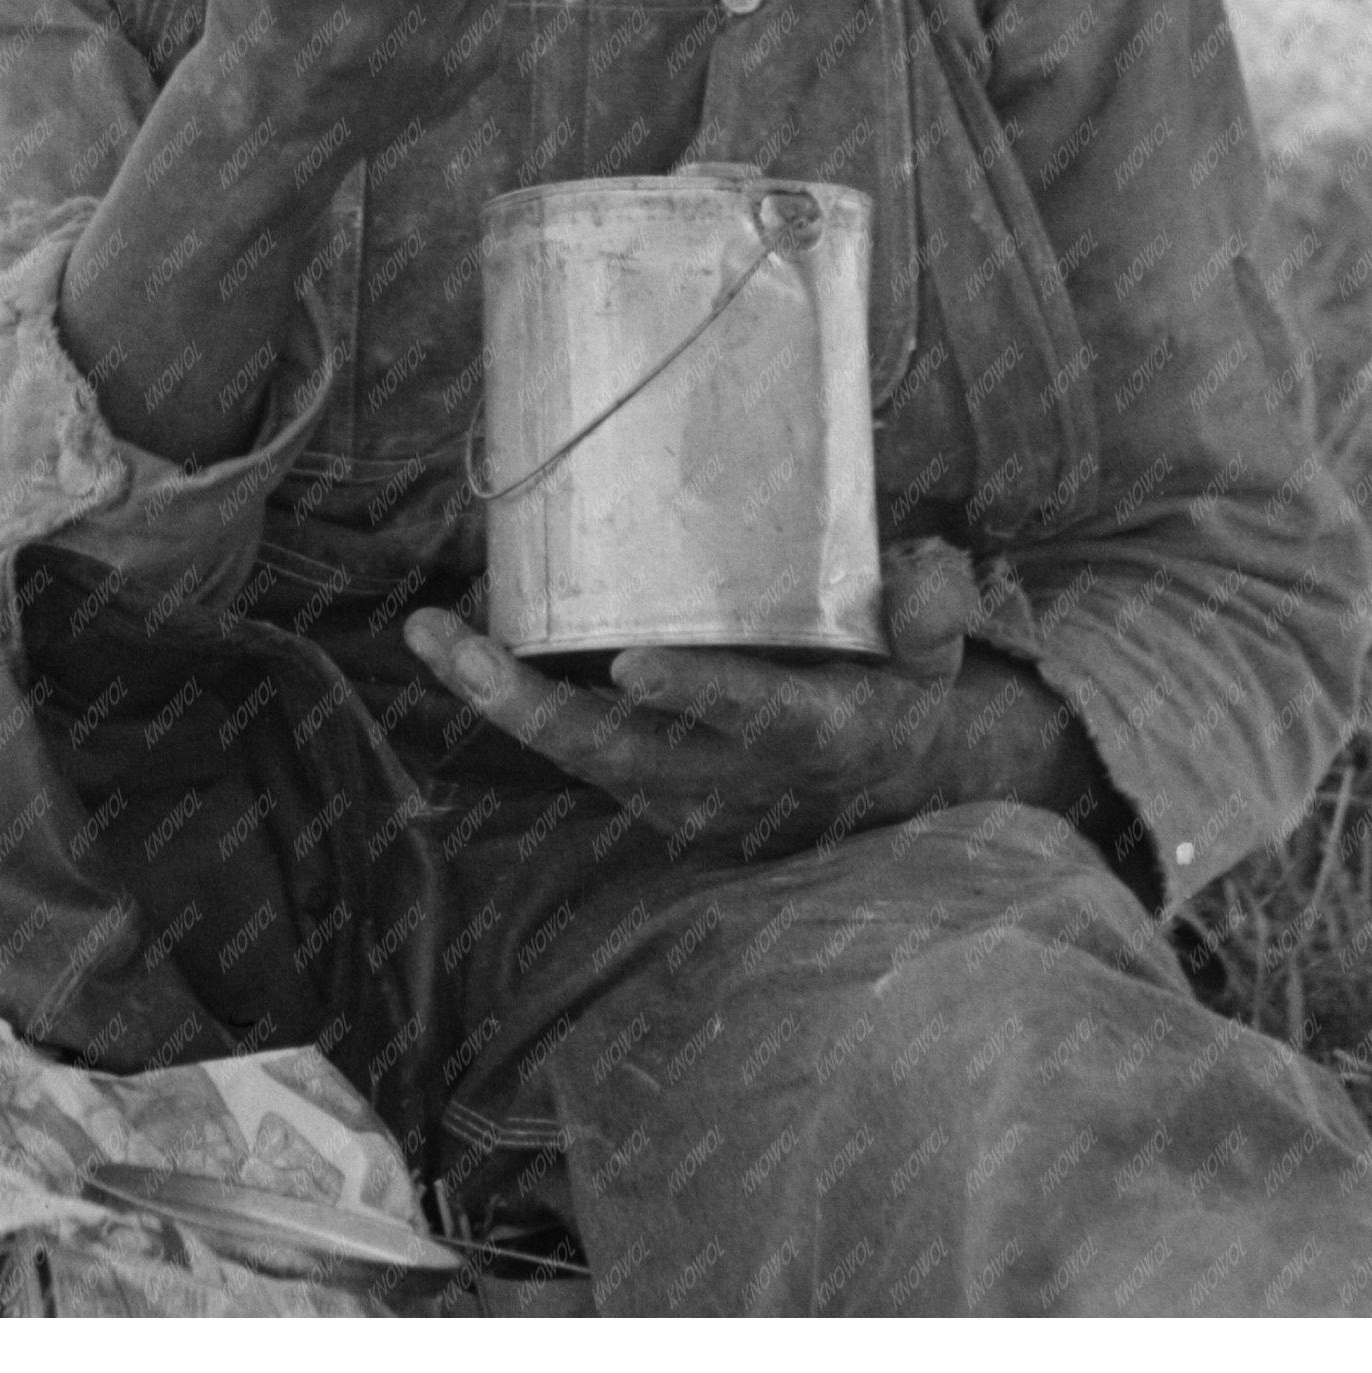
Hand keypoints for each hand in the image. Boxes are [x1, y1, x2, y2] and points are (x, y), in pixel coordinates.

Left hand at [405, 551, 1092, 859]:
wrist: (893, 777)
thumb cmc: (904, 683)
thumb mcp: (941, 645)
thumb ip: (934, 606)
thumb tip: (918, 585)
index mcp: (819, 729)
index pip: (757, 713)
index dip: (698, 694)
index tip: (632, 663)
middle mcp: (738, 773)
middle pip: (625, 751)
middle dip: (535, 705)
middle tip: (461, 650)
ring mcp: (687, 788)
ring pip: (583, 752)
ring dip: (503, 699)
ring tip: (430, 634)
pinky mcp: (654, 781)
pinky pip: (574, 743)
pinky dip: (515, 698)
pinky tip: (457, 643)